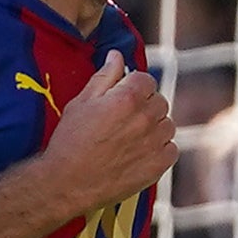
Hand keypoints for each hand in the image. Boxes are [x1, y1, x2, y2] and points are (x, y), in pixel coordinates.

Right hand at [38, 52, 175, 218]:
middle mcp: (146, 118)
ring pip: (167, 125)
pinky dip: (159, 149)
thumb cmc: (70, 140)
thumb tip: (116, 56)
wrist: (67, 182)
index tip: (122, 97)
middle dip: (145, 105)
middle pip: (159, 101)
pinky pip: (171, 149)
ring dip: (154, 127)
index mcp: (128, 97)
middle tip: (123, 120)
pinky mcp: (158, 165)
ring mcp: (155, 143)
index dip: (133, 87)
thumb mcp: (81, 102)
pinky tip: (138, 153)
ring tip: (129, 138)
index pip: (147, 80)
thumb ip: (104, 76)